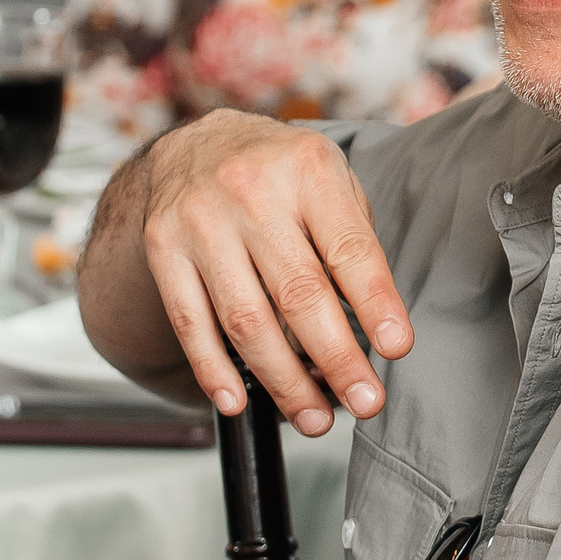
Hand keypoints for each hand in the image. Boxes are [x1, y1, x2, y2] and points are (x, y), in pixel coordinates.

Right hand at [139, 109, 413, 431]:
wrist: (196, 144)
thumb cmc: (279, 171)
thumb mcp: (330, 179)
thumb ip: (354, 241)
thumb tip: (376, 324)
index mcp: (308, 170)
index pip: (349, 248)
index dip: (376, 303)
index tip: (396, 348)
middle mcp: (252, 192)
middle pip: (299, 294)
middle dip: (337, 358)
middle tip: (366, 400)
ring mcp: (201, 222)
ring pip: (246, 320)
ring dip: (283, 380)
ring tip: (313, 415)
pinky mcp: (163, 249)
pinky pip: (190, 323)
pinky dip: (215, 370)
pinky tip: (239, 401)